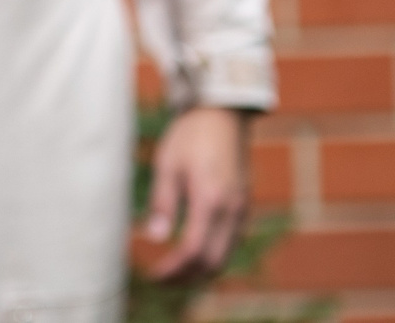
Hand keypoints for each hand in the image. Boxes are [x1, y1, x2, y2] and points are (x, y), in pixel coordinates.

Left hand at [143, 106, 251, 282]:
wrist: (223, 116)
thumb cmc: (190, 136)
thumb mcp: (168, 165)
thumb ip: (162, 203)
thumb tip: (152, 237)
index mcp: (211, 200)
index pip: (193, 250)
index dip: (173, 269)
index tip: (153, 276)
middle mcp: (232, 211)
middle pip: (213, 262)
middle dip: (186, 277)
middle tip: (160, 279)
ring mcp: (242, 211)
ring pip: (225, 256)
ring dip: (200, 269)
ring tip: (172, 270)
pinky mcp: (244, 207)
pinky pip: (230, 243)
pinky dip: (211, 255)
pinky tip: (189, 252)